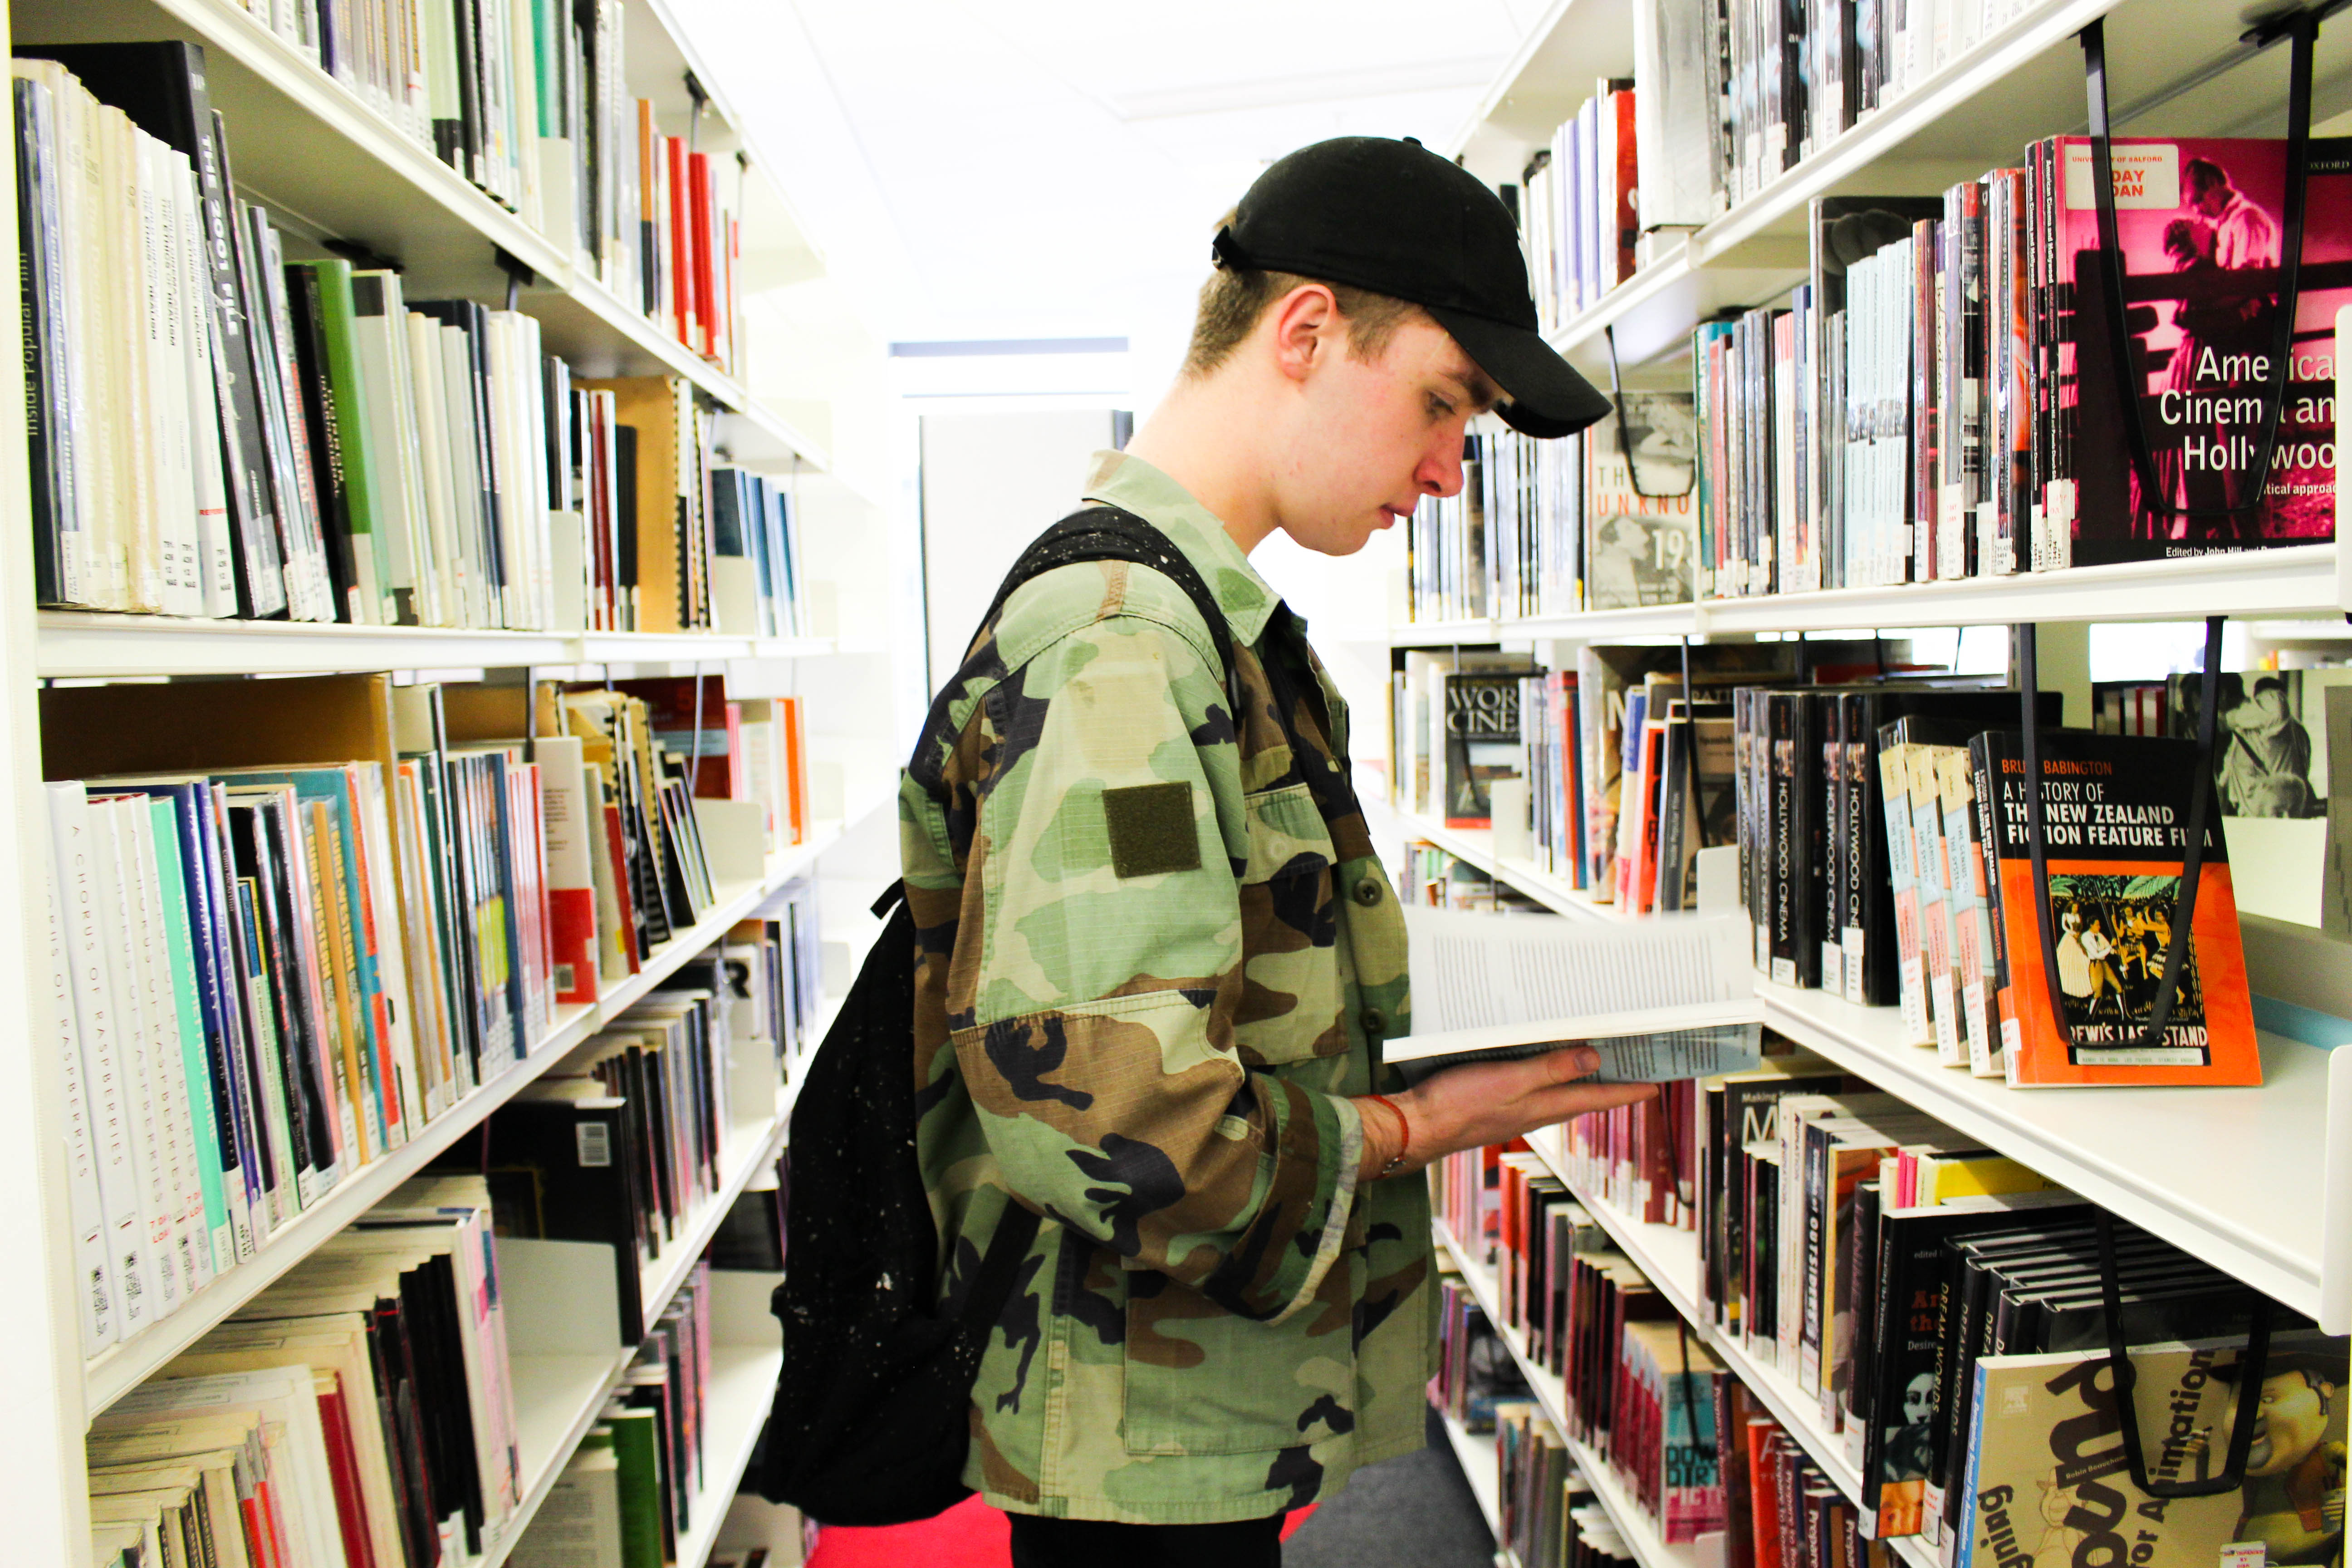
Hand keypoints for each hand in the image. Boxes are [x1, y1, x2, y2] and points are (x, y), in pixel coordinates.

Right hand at [1356, 1047, 1660, 1178]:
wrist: (1419, 1126)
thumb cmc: (1460, 1105)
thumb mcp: (1509, 1081)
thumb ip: (1550, 1070)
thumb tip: (1593, 1060)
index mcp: (1545, 1106)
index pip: (1598, 1098)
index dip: (1628, 1091)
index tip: (1655, 1084)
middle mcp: (1536, 1111)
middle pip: (1583, 1096)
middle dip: (1611, 1083)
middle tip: (1635, 1069)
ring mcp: (1516, 1110)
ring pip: (1559, 1093)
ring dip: (1581, 1079)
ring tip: (1599, 1063)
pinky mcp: (1496, 1104)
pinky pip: (1534, 1090)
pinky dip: (1549, 1077)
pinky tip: (1542, 1066)